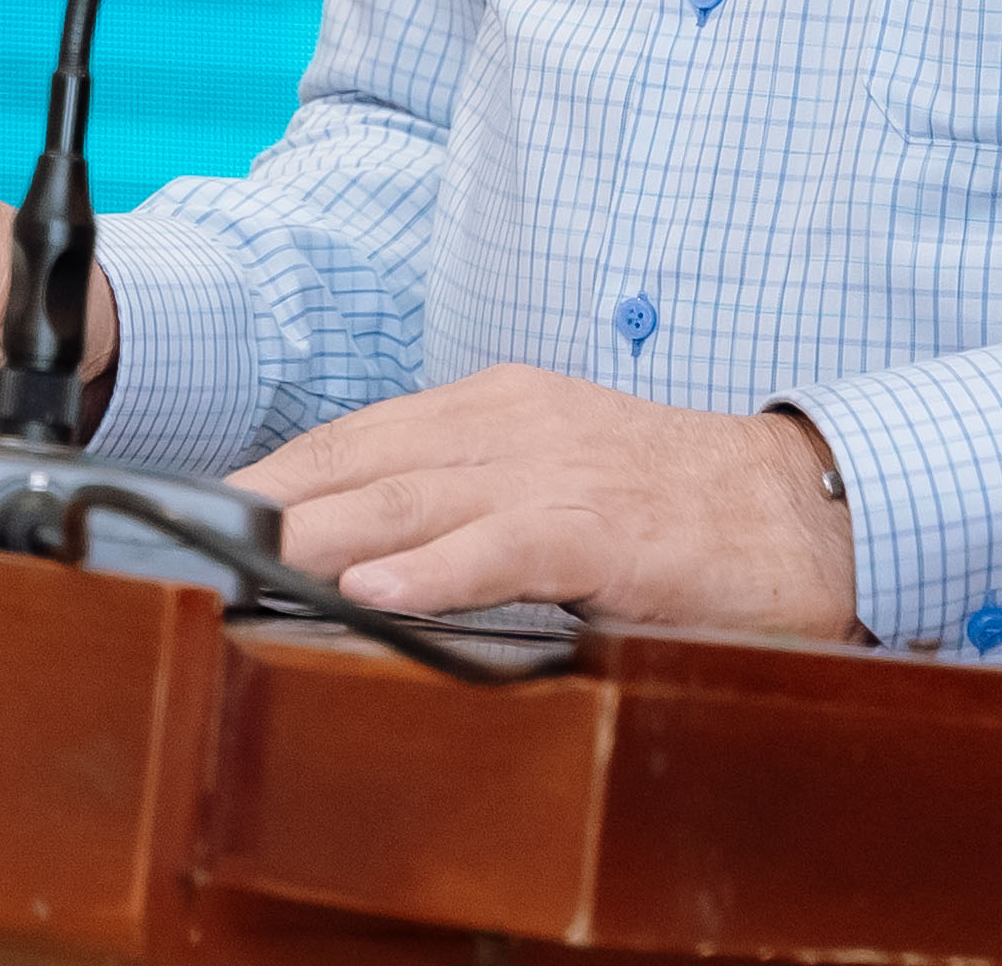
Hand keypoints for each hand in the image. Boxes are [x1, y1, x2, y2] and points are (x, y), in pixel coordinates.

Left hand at [239, 369, 856, 636]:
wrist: (807, 510)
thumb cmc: (673, 506)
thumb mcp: (553, 476)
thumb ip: (466, 499)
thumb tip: (360, 548)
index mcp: (493, 408)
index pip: (355, 436)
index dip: (274, 472)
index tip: (201, 510)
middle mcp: (512, 425)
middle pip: (364, 460)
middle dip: (272, 502)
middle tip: (194, 545)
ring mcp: (557, 472)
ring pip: (414, 498)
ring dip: (322, 534)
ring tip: (249, 564)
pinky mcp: (606, 530)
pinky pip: (504, 548)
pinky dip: (435, 570)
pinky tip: (375, 594)